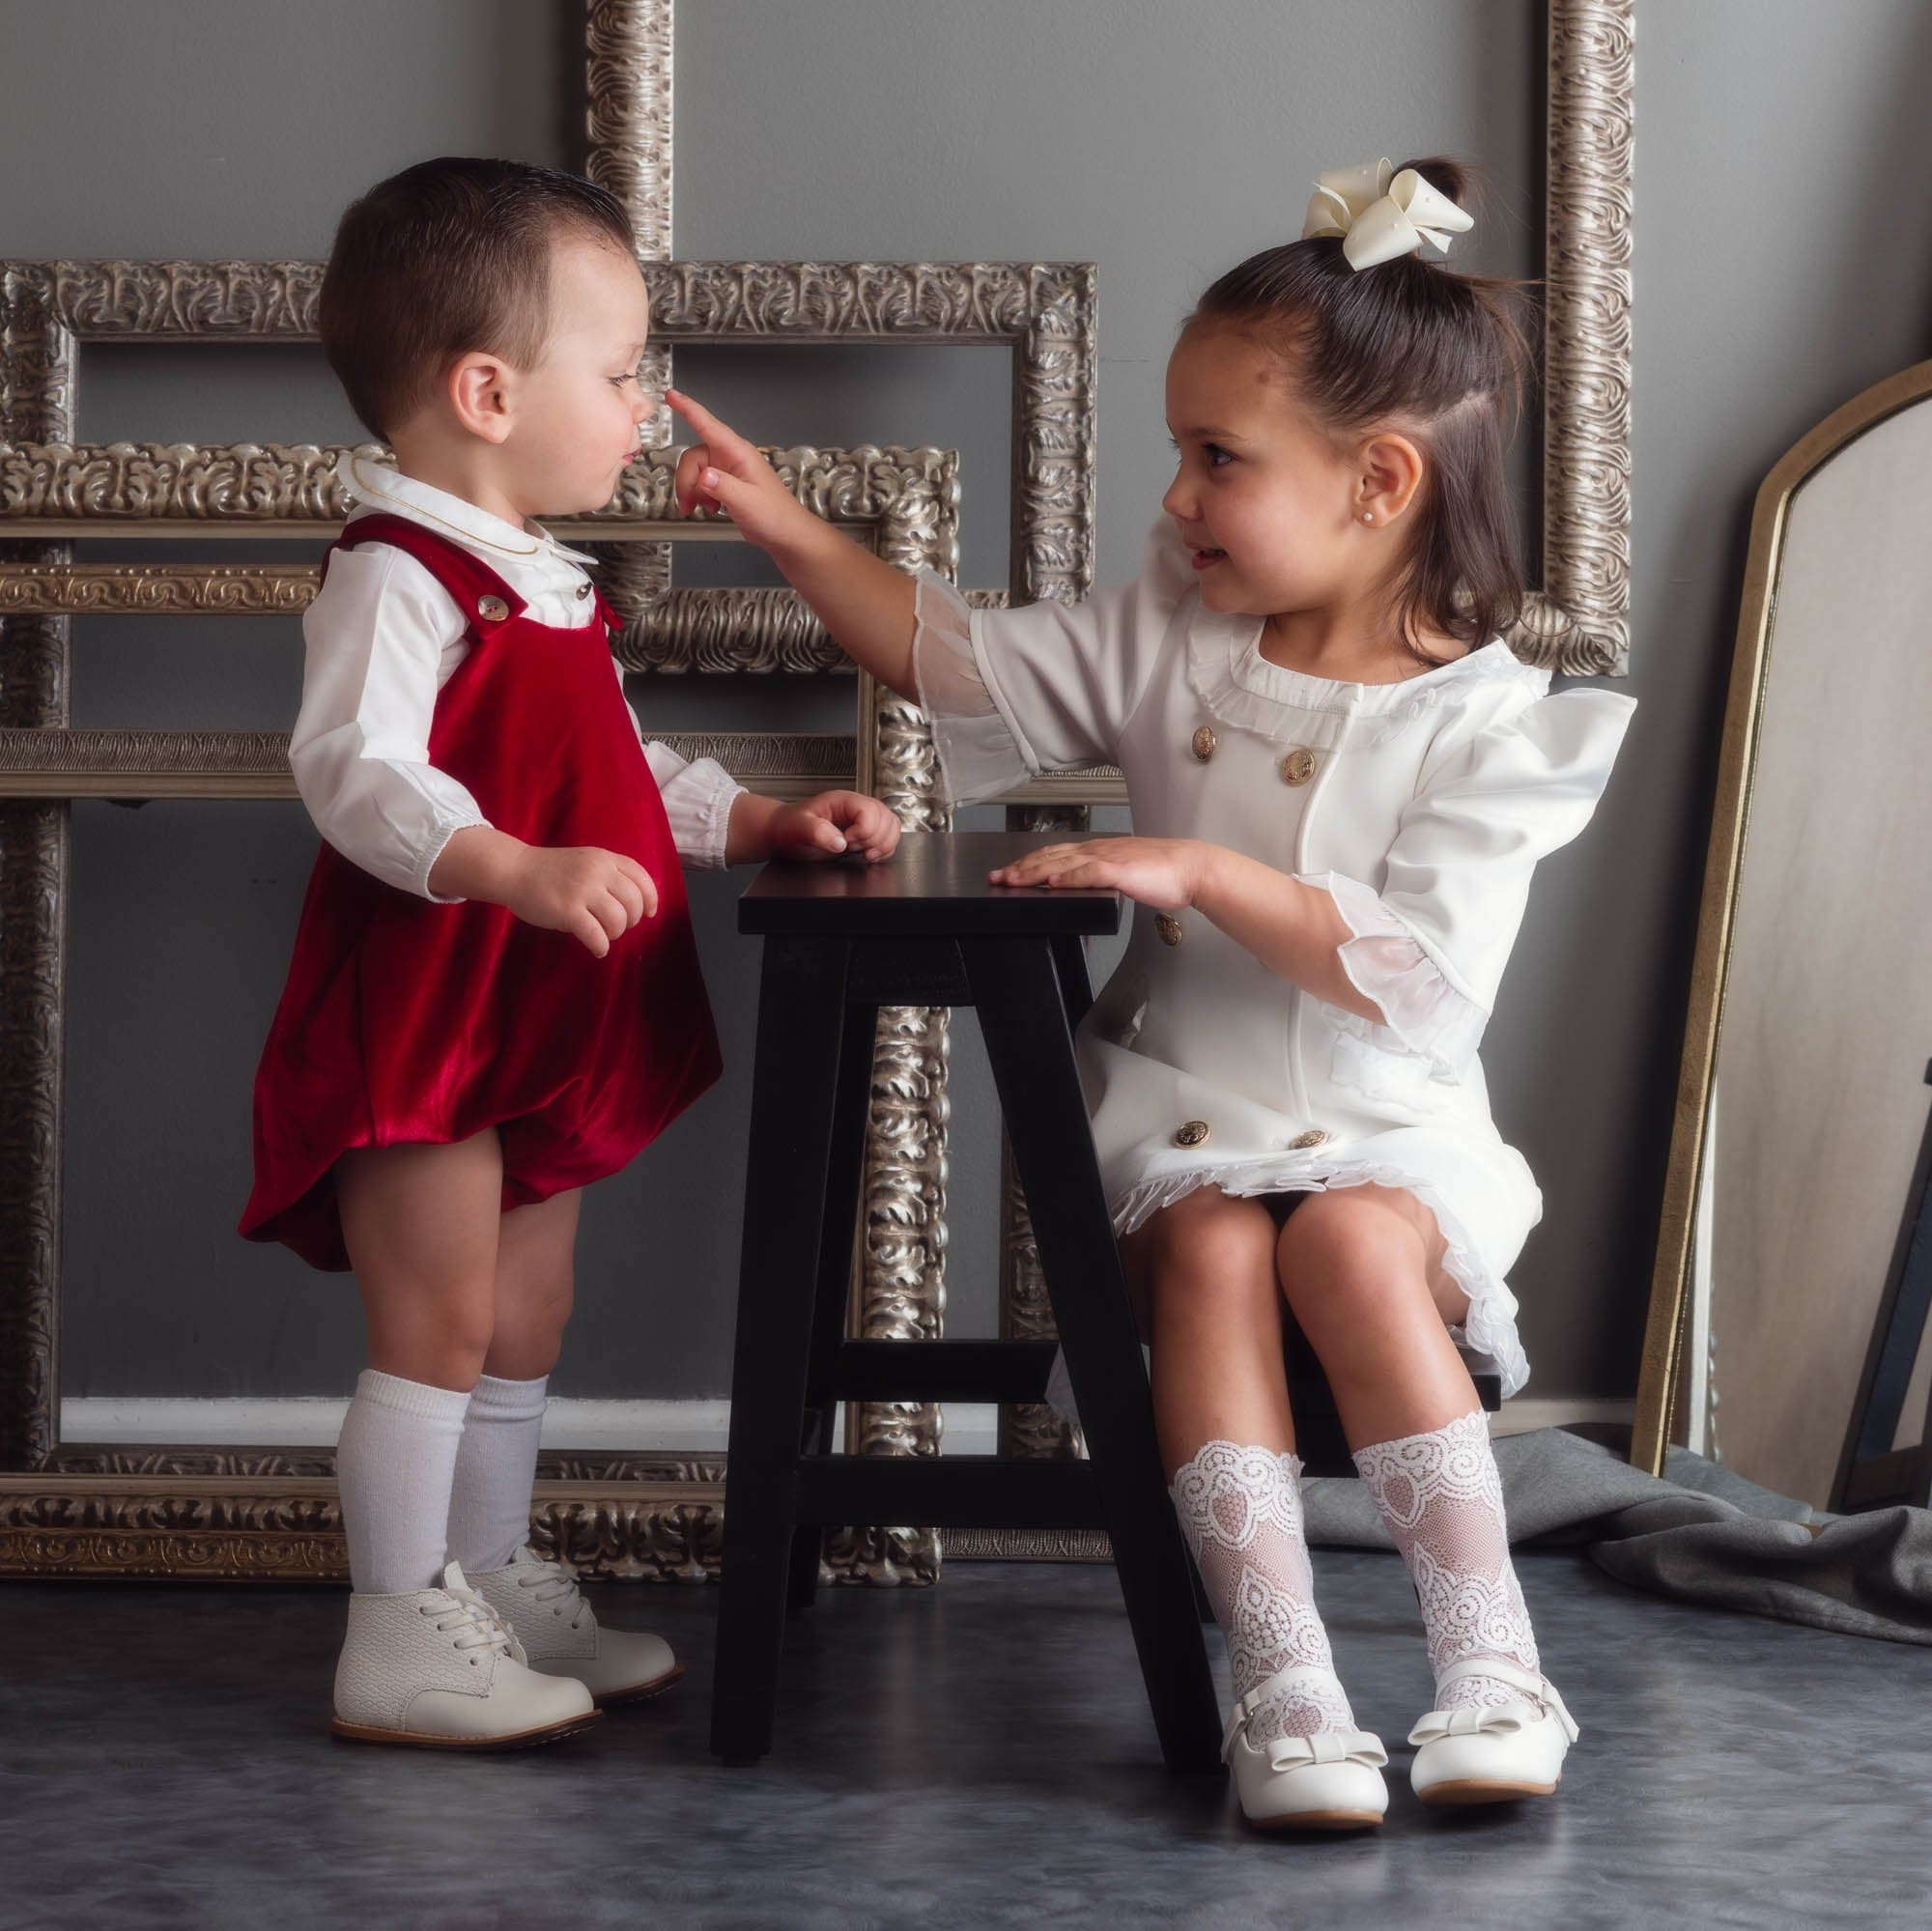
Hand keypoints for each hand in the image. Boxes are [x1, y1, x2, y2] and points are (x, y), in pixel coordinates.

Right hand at [504, 845, 658, 957]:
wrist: (514, 870)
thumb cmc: (550, 870)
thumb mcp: (585, 861)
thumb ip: (608, 875)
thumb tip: (634, 904)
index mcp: (605, 859)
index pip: (641, 877)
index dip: (651, 898)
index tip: (649, 913)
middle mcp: (598, 871)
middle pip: (634, 902)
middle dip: (632, 920)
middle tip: (618, 926)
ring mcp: (583, 890)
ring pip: (619, 919)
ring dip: (616, 933)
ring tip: (604, 935)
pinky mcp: (568, 910)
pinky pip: (596, 934)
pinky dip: (601, 946)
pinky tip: (597, 948)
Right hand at [666, 388, 817, 555]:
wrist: (785, 533)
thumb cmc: (776, 515)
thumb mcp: (748, 502)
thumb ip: (724, 487)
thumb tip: (704, 476)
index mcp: (739, 453)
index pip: (709, 425)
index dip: (688, 408)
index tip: (672, 396)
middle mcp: (731, 457)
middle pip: (693, 457)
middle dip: (686, 481)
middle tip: (689, 503)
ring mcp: (728, 470)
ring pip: (695, 471)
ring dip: (691, 491)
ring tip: (700, 508)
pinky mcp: (726, 483)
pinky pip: (701, 482)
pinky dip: (698, 496)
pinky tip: (709, 507)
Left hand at [768, 790, 901, 863]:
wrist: (784, 832)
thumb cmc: (789, 825)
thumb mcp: (797, 827)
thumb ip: (817, 832)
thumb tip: (839, 842)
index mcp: (843, 801)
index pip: (870, 811)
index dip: (863, 831)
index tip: (845, 842)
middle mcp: (857, 808)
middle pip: (886, 819)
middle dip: (873, 840)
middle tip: (851, 848)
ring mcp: (863, 819)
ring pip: (891, 827)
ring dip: (883, 844)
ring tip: (863, 853)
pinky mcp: (865, 833)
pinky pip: (888, 838)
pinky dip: (885, 849)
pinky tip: (868, 855)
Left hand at [988, 837, 1207, 911]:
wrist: (1191, 868)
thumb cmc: (1163, 873)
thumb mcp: (1122, 874)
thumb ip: (1098, 879)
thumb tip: (1076, 888)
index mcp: (1098, 850)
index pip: (1053, 854)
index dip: (1027, 863)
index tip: (1006, 872)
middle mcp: (1098, 850)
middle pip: (1050, 857)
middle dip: (1020, 867)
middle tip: (996, 877)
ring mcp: (1108, 858)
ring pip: (1062, 863)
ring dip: (1034, 872)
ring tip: (1012, 880)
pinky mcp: (1120, 871)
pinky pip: (1089, 872)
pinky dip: (1068, 877)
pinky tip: (1052, 883)